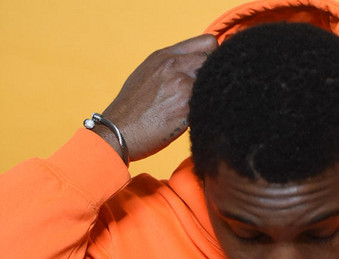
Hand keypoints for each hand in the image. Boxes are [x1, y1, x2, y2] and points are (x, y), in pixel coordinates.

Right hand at [95, 34, 216, 162]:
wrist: (119, 131)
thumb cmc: (133, 109)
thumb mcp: (148, 74)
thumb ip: (171, 67)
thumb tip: (194, 68)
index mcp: (165, 55)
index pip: (208, 43)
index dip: (215, 58)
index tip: (211, 73)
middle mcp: (173, 65)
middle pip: (215, 62)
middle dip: (216, 79)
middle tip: (208, 96)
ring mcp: (181, 85)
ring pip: (215, 84)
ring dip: (213, 96)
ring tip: (201, 109)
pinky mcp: (187, 107)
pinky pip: (211, 105)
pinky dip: (210, 112)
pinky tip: (198, 121)